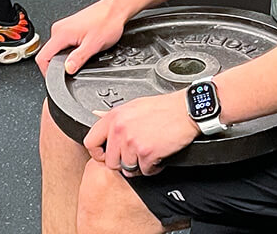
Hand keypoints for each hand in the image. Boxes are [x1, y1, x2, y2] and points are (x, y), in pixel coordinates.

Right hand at [36, 0, 131, 74]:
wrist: (115, 10)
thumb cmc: (107, 22)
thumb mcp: (94, 45)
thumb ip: (79, 58)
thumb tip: (68, 69)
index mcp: (61, 33)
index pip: (42, 57)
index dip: (46, 72)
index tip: (56, 79)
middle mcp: (59, 29)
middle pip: (49, 54)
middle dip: (59, 65)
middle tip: (75, 67)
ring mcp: (63, 28)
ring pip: (57, 50)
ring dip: (66, 57)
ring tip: (83, 54)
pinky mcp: (69, 28)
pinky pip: (63, 44)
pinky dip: (71, 51)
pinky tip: (83, 48)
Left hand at [83, 91, 198, 176]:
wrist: (186, 110)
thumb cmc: (163, 107)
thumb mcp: (133, 106)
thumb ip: (115, 116)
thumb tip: (97, 115)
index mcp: (114, 117)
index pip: (90, 142)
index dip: (97, 153)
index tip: (105, 155)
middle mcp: (120, 130)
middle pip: (110, 161)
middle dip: (122, 162)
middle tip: (134, 156)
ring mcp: (132, 143)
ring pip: (127, 169)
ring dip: (138, 165)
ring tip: (148, 154)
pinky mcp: (146, 153)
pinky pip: (144, 171)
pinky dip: (152, 167)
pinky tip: (158, 156)